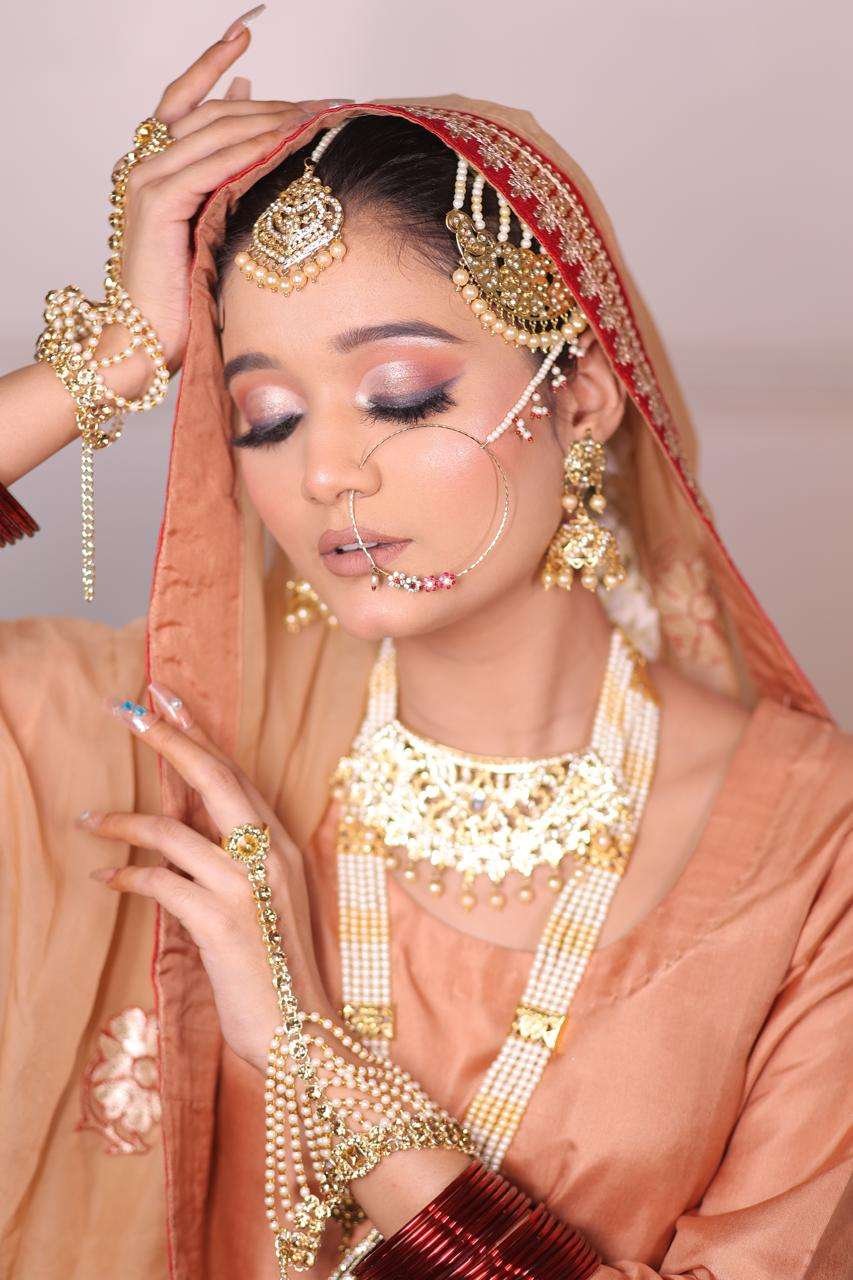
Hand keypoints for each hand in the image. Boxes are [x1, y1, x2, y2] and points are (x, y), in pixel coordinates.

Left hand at [76, 684, 332, 1073]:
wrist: (300, 1030)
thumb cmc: (277, 968)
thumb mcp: (263, 902)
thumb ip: (234, 862)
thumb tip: (182, 833)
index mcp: (280, 845)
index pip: (235, 773)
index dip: (199, 733)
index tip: (167, 699)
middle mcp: (269, 854)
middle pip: (213, 777)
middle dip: (167, 738)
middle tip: (127, 709)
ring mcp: (247, 885)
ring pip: (174, 829)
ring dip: (122, 821)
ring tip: (86, 819)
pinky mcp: (222, 920)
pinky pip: (160, 882)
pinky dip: (126, 878)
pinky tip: (105, 880)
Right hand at [114, 12, 346, 385]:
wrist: (144, 342)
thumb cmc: (183, 299)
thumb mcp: (212, 231)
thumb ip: (226, 180)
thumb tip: (258, 130)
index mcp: (158, 167)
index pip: (186, 97)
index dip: (215, 62)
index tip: (248, 31)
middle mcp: (148, 165)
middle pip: (213, 111)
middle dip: (272, 102)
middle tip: (323, 101)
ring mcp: (149, 182)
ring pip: (215, 131)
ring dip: (270, 120)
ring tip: (316, 118)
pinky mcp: (158, 205)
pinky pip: (211, 165)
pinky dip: (248, 149)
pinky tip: (282, 142)